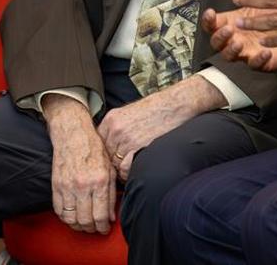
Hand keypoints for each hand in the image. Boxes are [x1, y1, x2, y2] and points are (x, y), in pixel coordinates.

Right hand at [42, 95, 114, 233]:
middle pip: (85, 220)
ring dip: (78, 226)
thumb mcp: (109, 168)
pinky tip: (72, 216)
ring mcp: (67, 187)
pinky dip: (65, 218)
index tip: (104, 229)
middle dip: (91, 229)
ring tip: (84, 224)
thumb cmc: (94, 149)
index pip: (100, 215)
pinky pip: (59, 210)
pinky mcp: (56, 186)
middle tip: (95, 229)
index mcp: (99, 181)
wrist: (73, 135)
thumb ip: (111, 193)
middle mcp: (83, 185)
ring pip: (71, 219)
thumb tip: (110, 216)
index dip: (103, 227)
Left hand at [97, 75, 223, 180]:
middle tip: (124, 167)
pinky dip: (130, 173)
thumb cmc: (158, 109)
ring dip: (122, 171)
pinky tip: (138, 168)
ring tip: (133, 168)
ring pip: (114, 165)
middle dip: (114, 164)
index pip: (99, 145)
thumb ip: (117, 128)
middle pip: (105, 156)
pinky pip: (124, 169)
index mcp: (110, 119)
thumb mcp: (130, 114)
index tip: (114, 160)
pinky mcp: (136, 146)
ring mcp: (124, 138)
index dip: (107, 155)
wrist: (177, 103)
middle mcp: (114, 128)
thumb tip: (112, 148)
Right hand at [202, 0, 276, 75]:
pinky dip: (258, 59)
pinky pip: (255, 64)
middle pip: (216, 42)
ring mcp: (245, 51)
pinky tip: (265, 51)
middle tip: (227, 29)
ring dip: (232, 50)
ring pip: (230, 56)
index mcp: (232, 23)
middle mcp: (235, 38)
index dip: (209, 20)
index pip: (212, 23)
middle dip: (219, 36)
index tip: (211, 12)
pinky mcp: (260, 62)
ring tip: (239, 42)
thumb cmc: (272, 16)